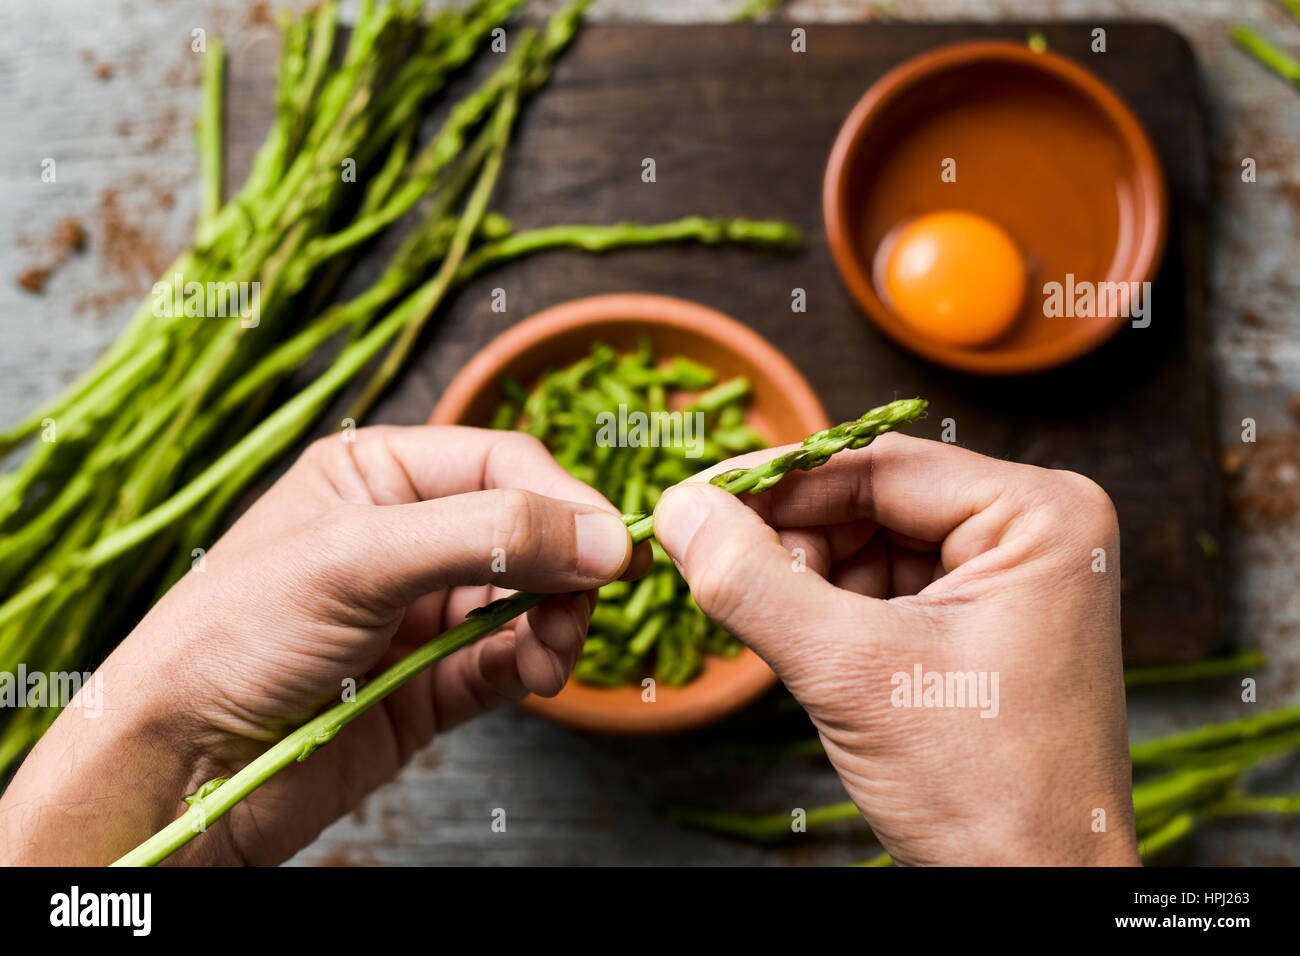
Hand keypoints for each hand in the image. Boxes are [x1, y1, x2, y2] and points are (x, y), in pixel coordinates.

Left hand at [0, 426, 640, 865]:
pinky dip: (536, 665)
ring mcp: (420, 613)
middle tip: (593, 597)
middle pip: (526, 529)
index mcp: (376, 477)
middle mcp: (405, 537)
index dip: (563, 499)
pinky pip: (508, 661)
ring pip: (529, 599)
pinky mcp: (431, 683)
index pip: (501, 463)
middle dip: (565, 563)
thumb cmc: (233, 639)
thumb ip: (489, 535)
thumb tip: (605, 536)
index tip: (613, 545)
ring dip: (558, 620)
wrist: (180, 769)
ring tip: (554, 649)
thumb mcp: (359, 560)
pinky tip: (538, 674)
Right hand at [654, 432, 1136, 865]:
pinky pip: (881, 587)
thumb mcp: (853, 675)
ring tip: (790, 641)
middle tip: (722, 576)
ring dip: (807, 581)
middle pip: (871, 499)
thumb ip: (755, 583)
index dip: (776, 482)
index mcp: (1038, 515)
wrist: (1036, 892)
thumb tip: (677, 508)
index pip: (878, 465)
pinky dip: (830, 612)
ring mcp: (1007, 576)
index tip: (692, 499)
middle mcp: (1032, 530)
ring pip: (867, 542)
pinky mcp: (979, 620)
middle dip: (794, 541)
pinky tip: (815, 653)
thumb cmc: (984, 791)